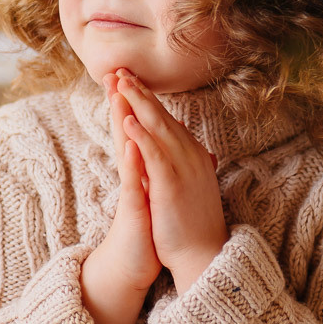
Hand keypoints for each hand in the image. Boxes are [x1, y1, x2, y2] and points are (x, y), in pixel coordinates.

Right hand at [97, 70, 161, 291]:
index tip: (129, 75)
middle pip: (124, 132)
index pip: (135, 130)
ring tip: (118, 96)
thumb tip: (160, 150)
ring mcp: (131, 191)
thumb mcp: (154, 193)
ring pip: (125, 151)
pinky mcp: (133, 210)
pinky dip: (133, 163)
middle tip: (114, 72)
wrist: (135, 263)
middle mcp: (132, 176)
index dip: (132, 103)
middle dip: (120, 102)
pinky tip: (132, 145)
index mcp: (140, 169)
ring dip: (121, 122)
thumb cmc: (148, 229)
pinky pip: (133, 183)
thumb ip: (154, 170)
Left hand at [114, 69, 227, 291]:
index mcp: (191, 155)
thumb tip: (194, 152)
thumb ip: (187, 166)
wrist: (203, 254)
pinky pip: (156, 154)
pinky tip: (129, 120)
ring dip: (138, 103)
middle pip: (161, 116)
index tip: (129, 79)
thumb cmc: (193, 223)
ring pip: (158, 128)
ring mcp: (182, 169)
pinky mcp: (171, 186)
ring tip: (120, 83)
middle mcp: (189, 156)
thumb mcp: (191, 187)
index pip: (166, 119)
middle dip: (139, 92)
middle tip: (119, 69)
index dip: (147, 98)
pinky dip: (143, 135)